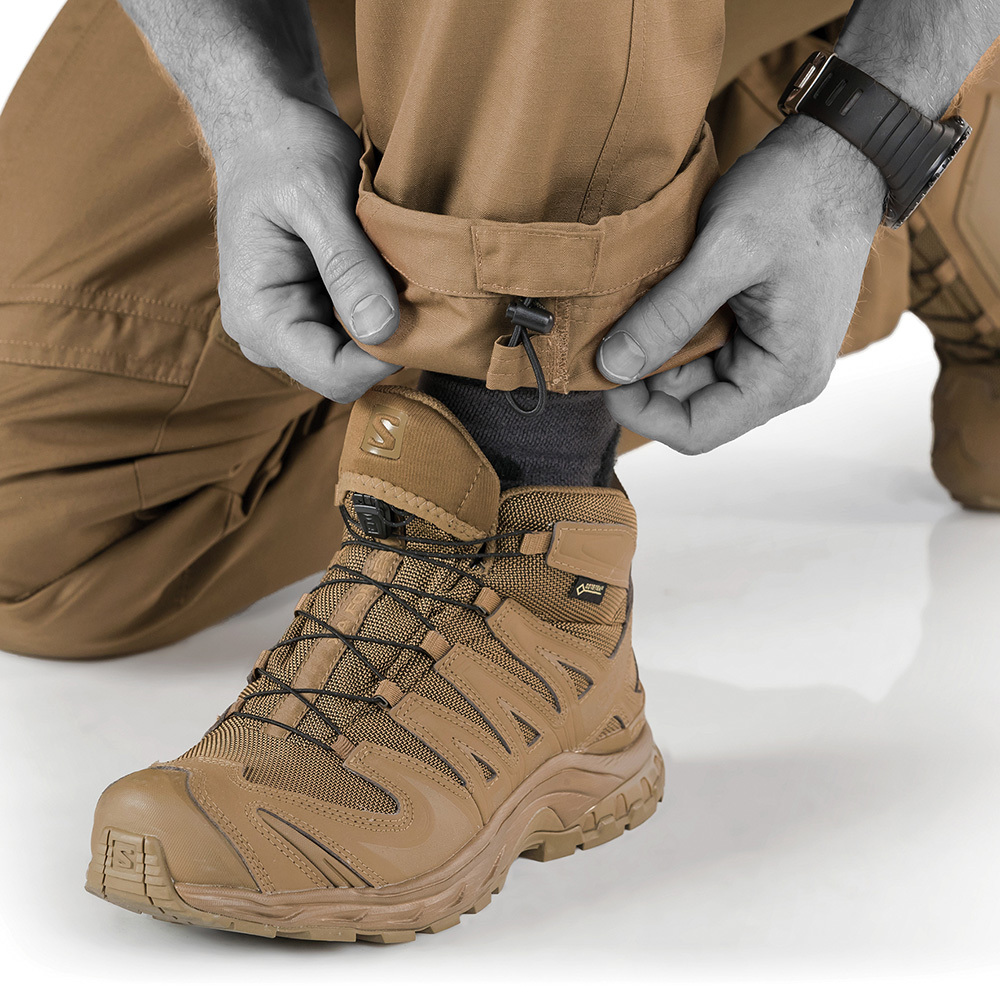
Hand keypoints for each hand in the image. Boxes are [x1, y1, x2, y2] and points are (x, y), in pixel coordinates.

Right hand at [213, 97, 400, 400]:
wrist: (266, 126)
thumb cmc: (283, 148)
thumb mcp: (317, 194)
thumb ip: (348, 265)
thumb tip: (382, 330)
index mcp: (257, 317)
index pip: (333, 375)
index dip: (386, 356)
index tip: (423, 311)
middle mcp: (268, 337)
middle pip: (350, 372)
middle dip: (391, 336)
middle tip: (418, 281)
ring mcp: (291, 330)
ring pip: (360, 356)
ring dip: (391, 321)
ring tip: (399, 267)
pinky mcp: (312, 317)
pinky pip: (361, 332)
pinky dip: (385, 308)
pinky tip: (391, 270)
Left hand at [597, 115, 885, 453]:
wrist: (844, 152)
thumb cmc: (799, 194)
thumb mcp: (726, 250)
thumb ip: (669, 314)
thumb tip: (613, 366)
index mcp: (784, 377)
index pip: (695, 431)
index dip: (639, 410)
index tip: (602, 366)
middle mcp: (780, 380)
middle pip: (686, 405)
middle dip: (642, 373)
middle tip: (606, 326)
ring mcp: (769, 357)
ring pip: (688, 376)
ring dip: (654, 346)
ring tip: (634, 302)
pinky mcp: (757, 332)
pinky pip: (701, 347)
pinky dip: (671, 327)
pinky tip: (657, 295)